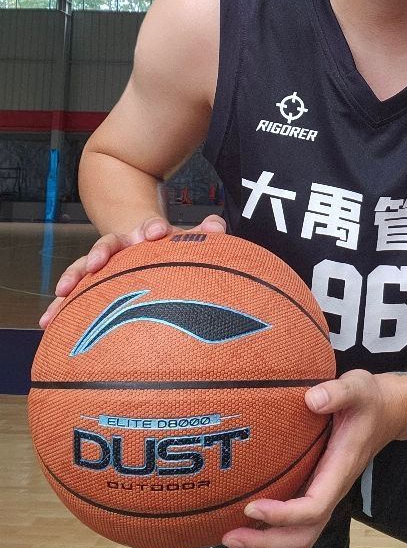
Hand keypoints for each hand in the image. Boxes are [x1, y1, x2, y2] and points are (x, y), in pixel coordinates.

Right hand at [38, 212, 226, 328]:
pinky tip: (47, 322)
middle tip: (99, 261)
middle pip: (108, 244)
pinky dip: (60, 306)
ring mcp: (103, 265)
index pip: (149, 227)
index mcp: (145, 235)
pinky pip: (73, 295)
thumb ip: (204, 232)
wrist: (140, 239)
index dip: (152, 227)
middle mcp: (120, 247)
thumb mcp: (186, 239)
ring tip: (60, 293)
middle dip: (103, 251)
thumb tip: (217, 225)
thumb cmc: (168, 248)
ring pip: (84, 268)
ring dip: (73, 278)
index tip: (157, 232)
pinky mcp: (91, 285)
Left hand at [221, 369, 406, 547]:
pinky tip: (244, 529)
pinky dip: (270, 539)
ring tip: (231, 540)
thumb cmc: (369, 400)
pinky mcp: (316, 493)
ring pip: (300, 540)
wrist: (388, 412)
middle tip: (230, 536)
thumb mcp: (358, 387)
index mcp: (340, 470)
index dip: (283, 515)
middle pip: (304, 537)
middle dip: (267, 544)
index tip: (251, 505)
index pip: (314, 507)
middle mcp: (332, 491)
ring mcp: (324, 495)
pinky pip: (296, 529)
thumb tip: (311, 400)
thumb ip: (338, 392)